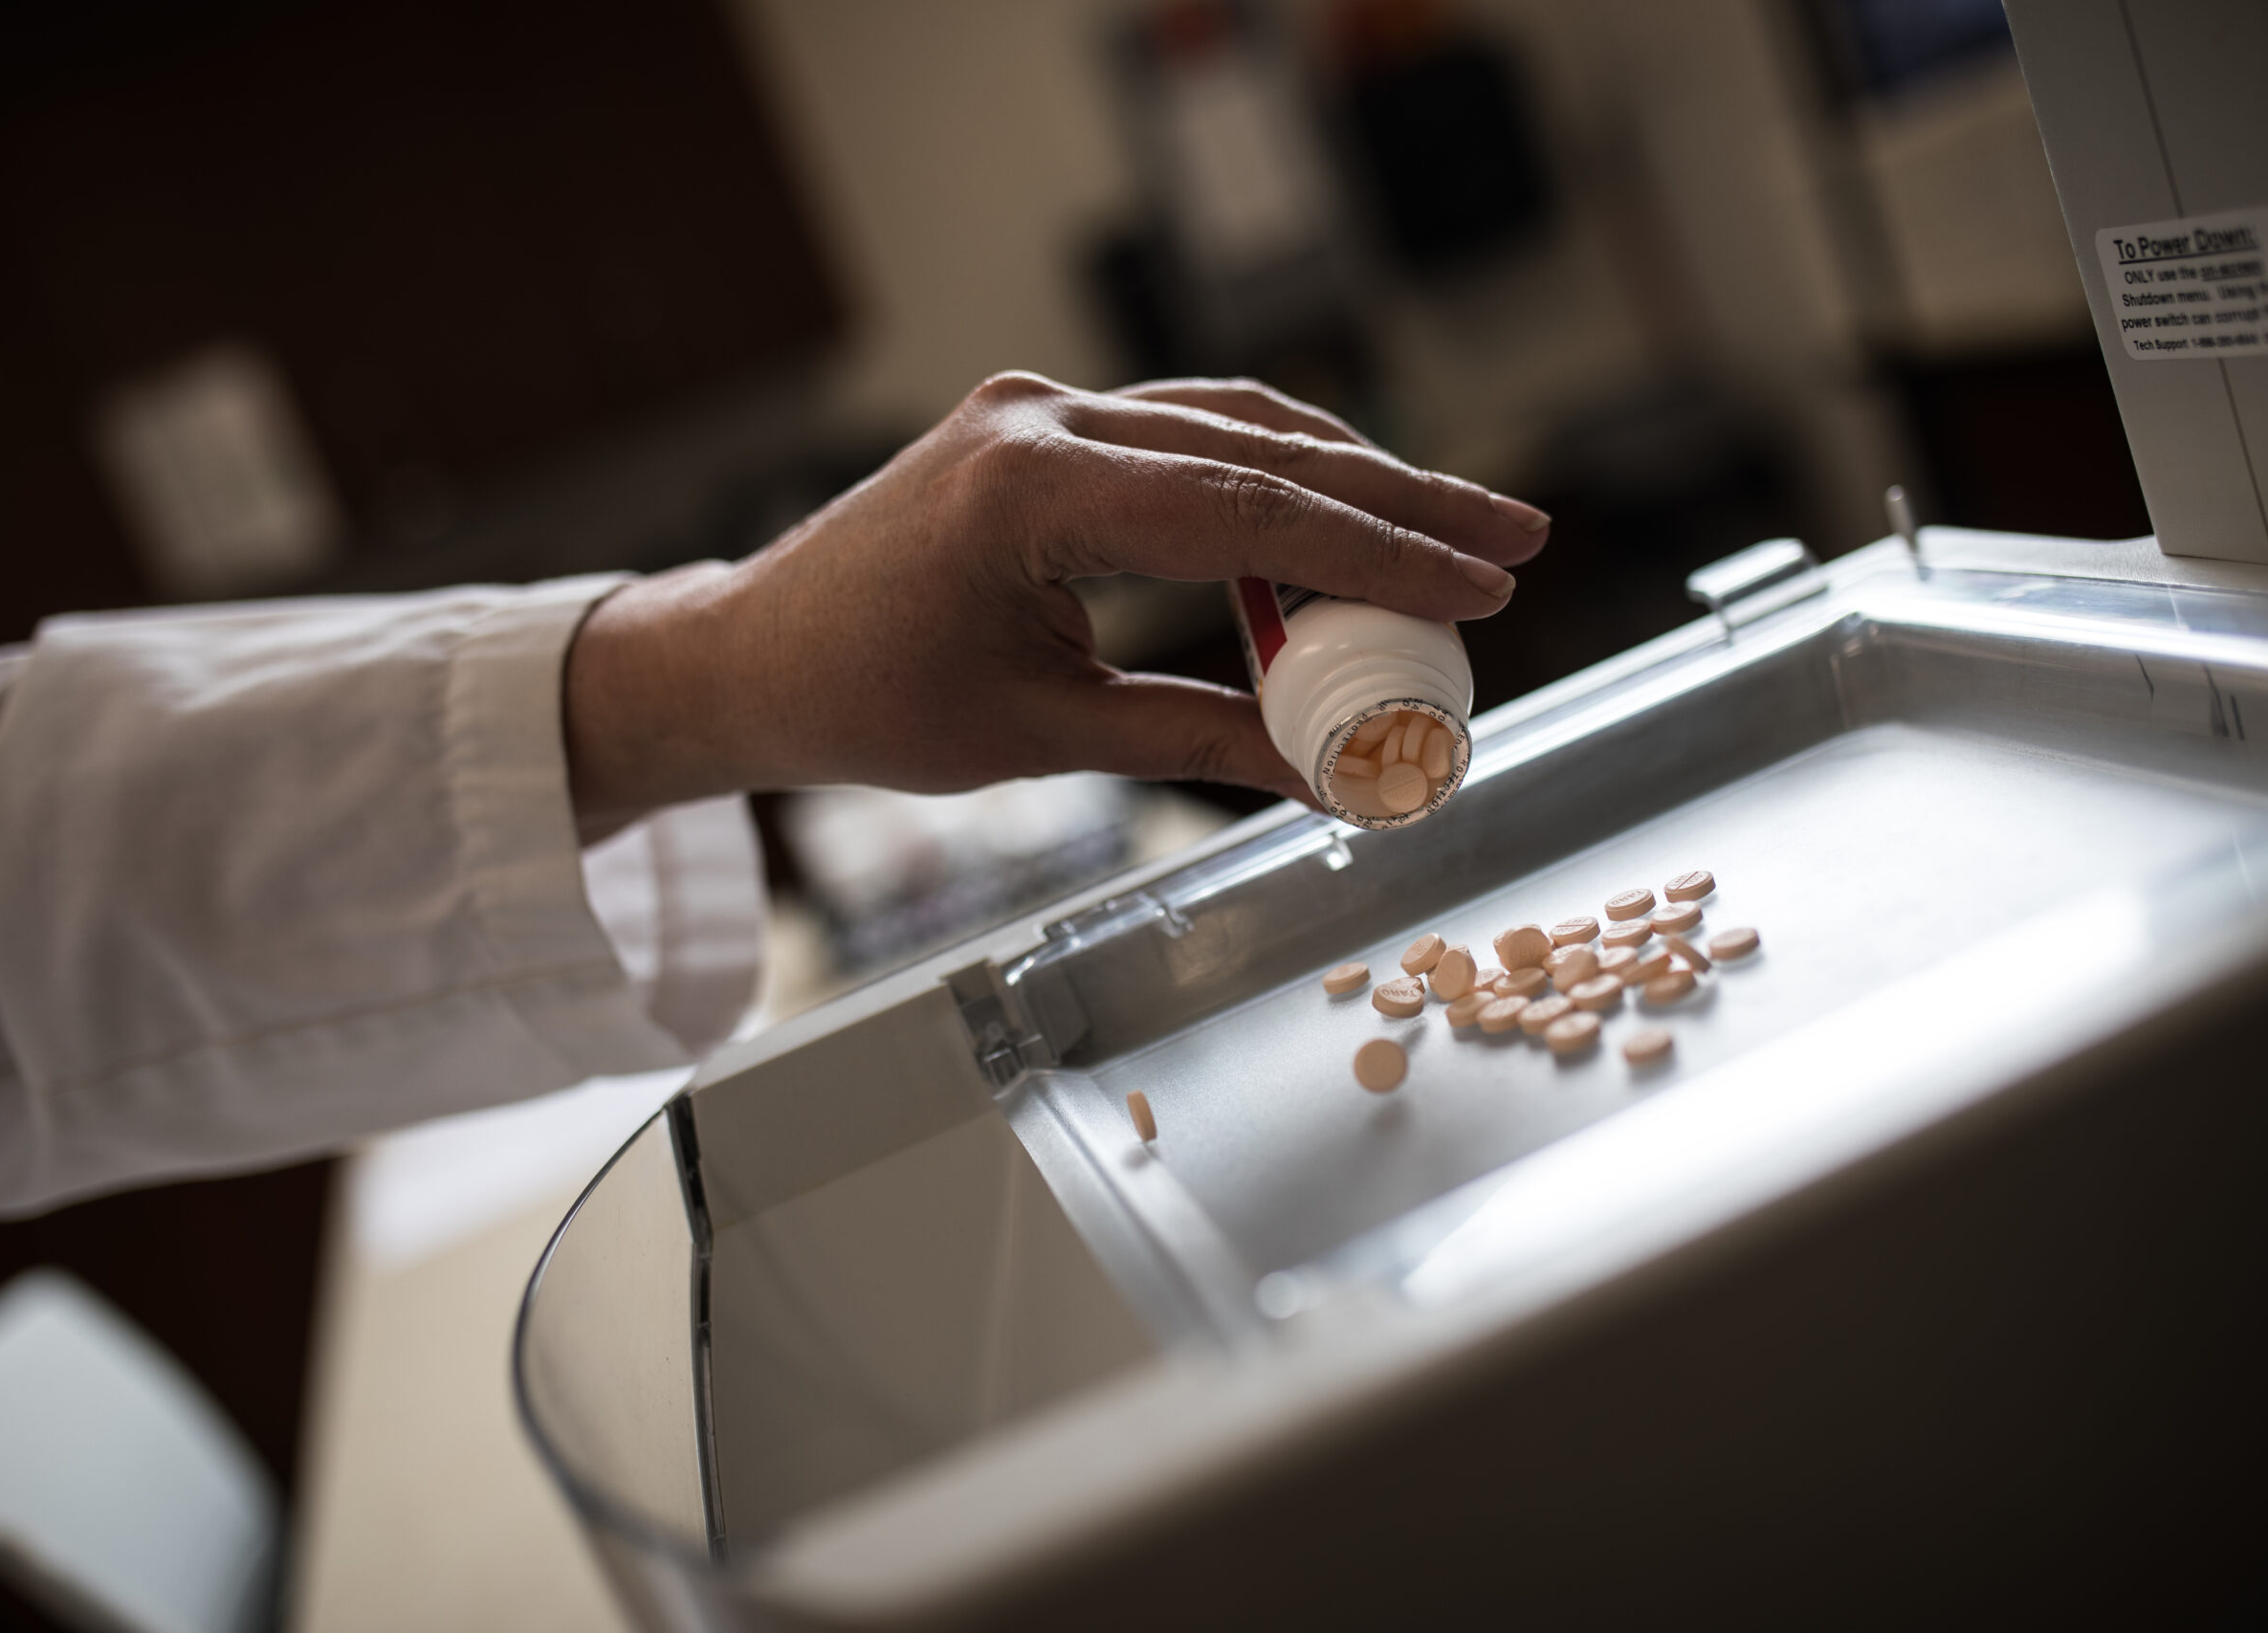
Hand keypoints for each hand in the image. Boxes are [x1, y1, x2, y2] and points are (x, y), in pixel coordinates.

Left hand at [562, 372, 1548, 838]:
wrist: (753, 653)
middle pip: (1263, 446)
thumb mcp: (1044, 736)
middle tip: (1514, 539)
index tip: (1481, 587)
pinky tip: (1340, 517)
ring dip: (1351, 476)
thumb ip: (1197, 738)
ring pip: (1235, 422)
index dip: (1381, 552)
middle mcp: (1042, 415)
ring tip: (1455, 534)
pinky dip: (1274, 474)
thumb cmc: (868, 701)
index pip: (1249, 509)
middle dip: (1402, 500)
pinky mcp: (1044, 422)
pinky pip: (1187, 432)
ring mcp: (1041, 405)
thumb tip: (1332, 776)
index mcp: (1032, 485)